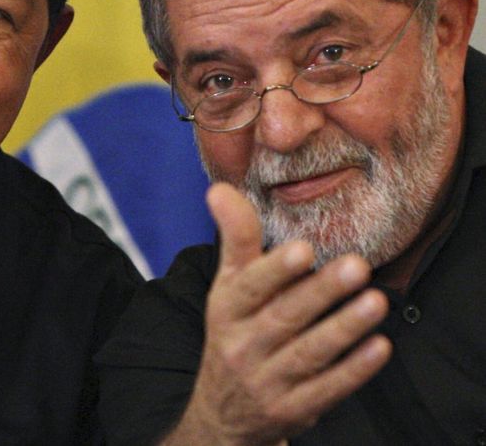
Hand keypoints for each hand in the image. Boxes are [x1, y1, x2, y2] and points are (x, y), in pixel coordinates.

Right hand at [163, 183, 390, 445]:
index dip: (275, 270)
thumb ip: (234, 237)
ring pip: (310, 353)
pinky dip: (353, 369)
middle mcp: (243, 345)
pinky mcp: (294, 410)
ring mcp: (268, 381)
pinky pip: (327, 389)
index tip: (304, 249)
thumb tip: (220, 188)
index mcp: (226, 308)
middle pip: (285, 316)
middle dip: (322, 292)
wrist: (223, 411)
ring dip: (345, 327)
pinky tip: (379, 347)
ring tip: (376, 301)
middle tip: (358, 265)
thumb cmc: (233, 330)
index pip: (249, 286)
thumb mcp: (227, 285)